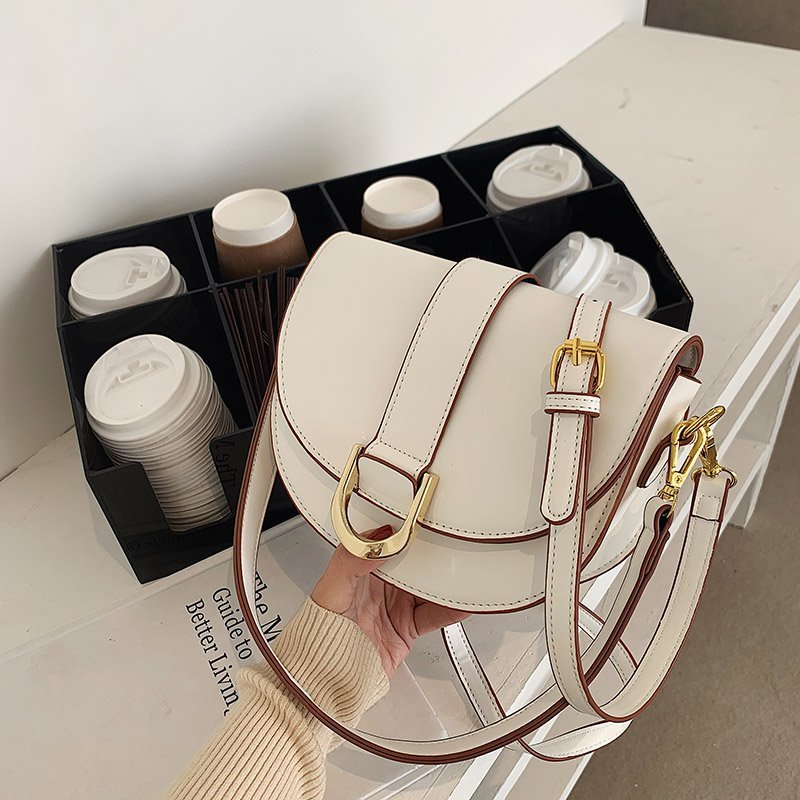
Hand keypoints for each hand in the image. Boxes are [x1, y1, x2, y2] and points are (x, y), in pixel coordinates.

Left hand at [311, 526, 468, 676]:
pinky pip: (435, 616)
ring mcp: (396, 607)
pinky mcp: (408, 629)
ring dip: (446, 583)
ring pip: (429, 589)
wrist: (329, 674)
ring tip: (463, 573)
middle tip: (452, 547)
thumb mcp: (331, 587)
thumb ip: (351, 559)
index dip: (408, 535)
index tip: (426, 527)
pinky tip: (462, 603)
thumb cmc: (321, 631)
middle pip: (415, 566)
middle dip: (433, 557)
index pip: (391, 546)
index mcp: (362, 569)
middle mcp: (381, 587)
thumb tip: (376, 538)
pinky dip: (451, 610)